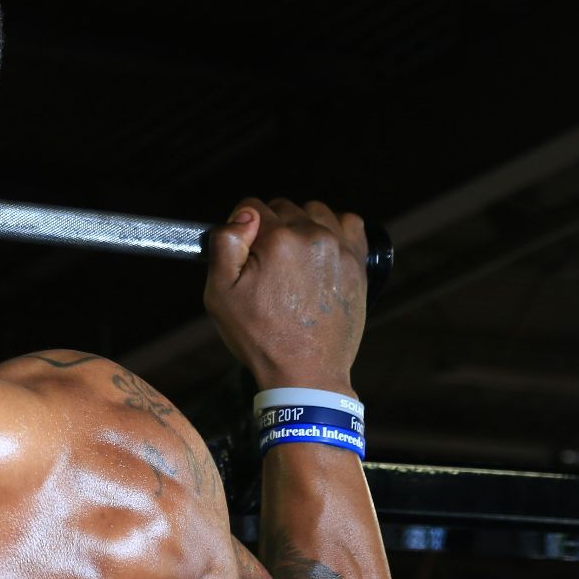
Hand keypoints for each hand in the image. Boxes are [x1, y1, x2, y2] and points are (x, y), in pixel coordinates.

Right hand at [203, 198, 367, 393]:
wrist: (306, 372)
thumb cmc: (261, 337)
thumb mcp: (220, 294)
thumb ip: (225, 244)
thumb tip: (244, 216)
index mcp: (278, 240)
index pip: (252, 206)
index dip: (241, 228)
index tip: (244, 252)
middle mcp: (313, 236)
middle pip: (284, 207)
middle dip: (271, 228)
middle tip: (267, 265)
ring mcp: (340, 248)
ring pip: (315, 212)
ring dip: (301, 226)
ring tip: (293, 260)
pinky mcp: (358, 262)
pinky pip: (349, 223)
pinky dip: (334, 229)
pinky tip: (321, 252)